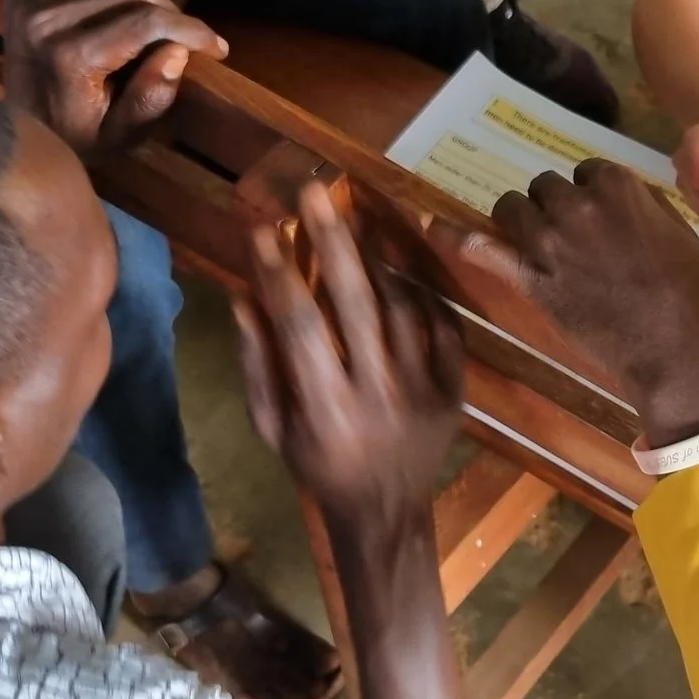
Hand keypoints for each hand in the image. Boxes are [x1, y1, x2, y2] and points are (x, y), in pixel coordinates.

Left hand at [0, 0, 228, 155]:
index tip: (218, 47)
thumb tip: (180, 51)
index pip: (148, 22)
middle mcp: (46, 19)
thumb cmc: (75, 139)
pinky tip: (104, 7)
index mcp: (72, 57)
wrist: (16, 129)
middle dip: (172, 14)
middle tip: (184, 40)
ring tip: (145, 27)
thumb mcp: (121, 135)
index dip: (193, 30)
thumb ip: (151, 96)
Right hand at [234, 182, 466, 530]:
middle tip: (315, 189)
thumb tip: (242, 293)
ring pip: (401, 304)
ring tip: (356, 215)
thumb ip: (257, 363)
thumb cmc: (317, 465)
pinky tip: (396, 262)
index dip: (279, 271)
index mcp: (325, 408)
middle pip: (356, 300)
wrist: (387, 510)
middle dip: (332, 239)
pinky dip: (418, 289)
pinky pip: (439, 323)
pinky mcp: (455, 387)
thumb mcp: (273, 427)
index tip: (263, 225)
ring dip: (376, 253)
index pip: (300, 323)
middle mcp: (378, 393)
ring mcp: (423, 389)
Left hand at [449, 159, 698, 448]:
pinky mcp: (531, 278)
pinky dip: (454, 234)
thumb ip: (642, 204)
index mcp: (618, 187)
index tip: (598, 218)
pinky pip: (482, 246)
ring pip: (513, 207)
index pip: (587, 172)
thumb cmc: (691, 293)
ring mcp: (549, 241)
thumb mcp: (678, 232)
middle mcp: (577, 205)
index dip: (590, 195)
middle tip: (573, 239)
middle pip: (546, 187)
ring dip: (522, 220)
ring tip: (535, 243)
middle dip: (556, 207)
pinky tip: (431, 223)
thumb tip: (618, 195)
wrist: (675, 351)